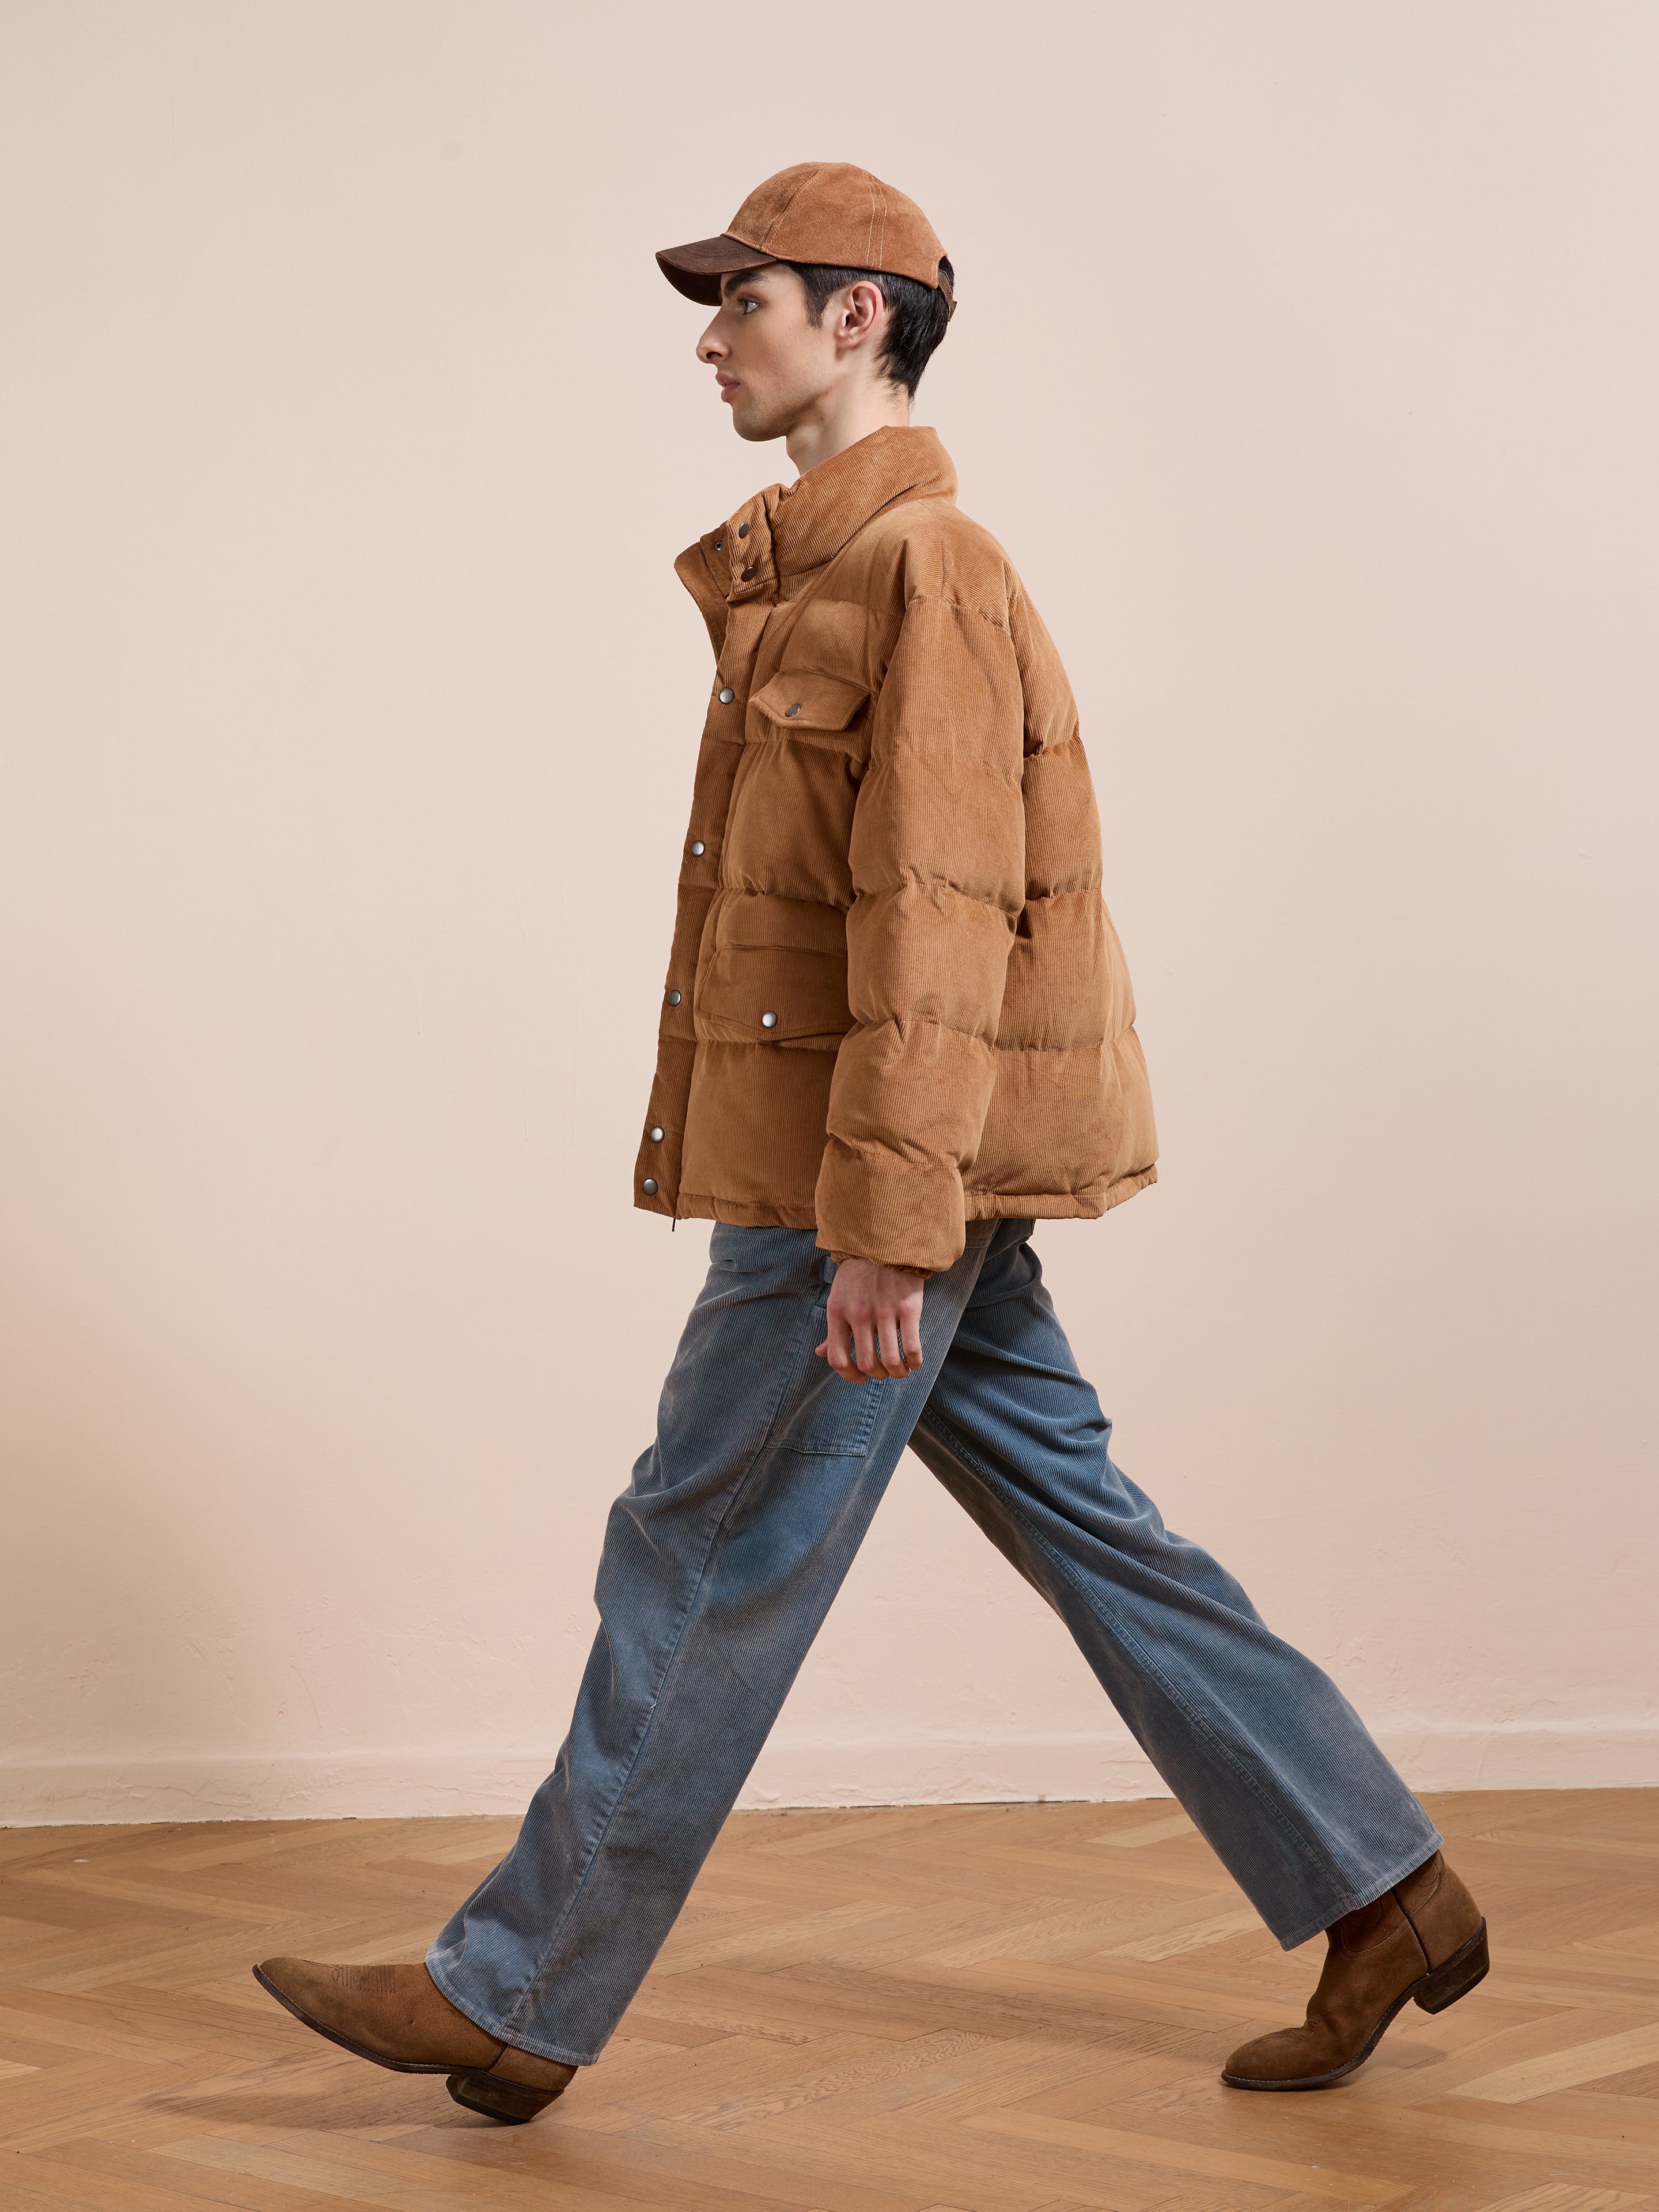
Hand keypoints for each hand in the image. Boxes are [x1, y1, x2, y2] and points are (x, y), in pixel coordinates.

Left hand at [815, 1257, 924, 1382]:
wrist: (885, 1243)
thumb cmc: (858, 1274)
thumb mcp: (838, 1298)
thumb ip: (832, 1328)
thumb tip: (819, 1354)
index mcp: (837, 1313)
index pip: (837, 1359)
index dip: (850, 1376)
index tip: (861, 1377)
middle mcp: (858, 1315)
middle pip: (866, 1364)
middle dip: (877, 1375)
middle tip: (884, 1371)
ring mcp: (884, 1312)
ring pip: (890, 1361)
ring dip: (897, 1372)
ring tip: (900, 1369)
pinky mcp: (908, 1308)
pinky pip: (911, 1348)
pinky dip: (914, 1361)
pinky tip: (914, 1361)